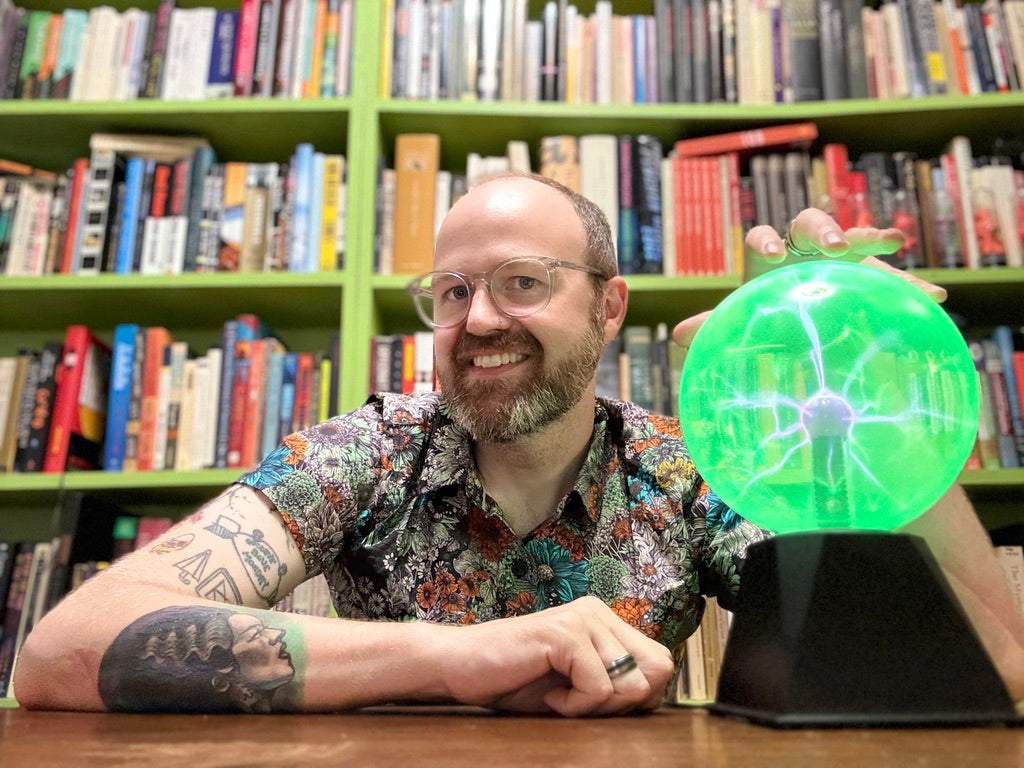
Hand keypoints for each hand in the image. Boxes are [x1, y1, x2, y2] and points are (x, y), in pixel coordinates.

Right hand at [441, 596, 674, 716]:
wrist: (461, 667)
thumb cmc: (515, 679)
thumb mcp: (575, 683)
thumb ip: (614, 681)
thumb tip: (654, 696)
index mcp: (604, 621)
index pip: (661, 661)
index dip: (640, 696)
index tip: (596, 702)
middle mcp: (599, 612)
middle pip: (658, 668)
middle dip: (625, 701)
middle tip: (581, 702)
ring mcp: (583, 619)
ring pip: (632, 683)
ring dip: (597, 706)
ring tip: (561, 697)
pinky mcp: (566, 633)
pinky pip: (600, 688)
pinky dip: (575, 706)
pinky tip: (550, 696)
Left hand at [672, 208, 946, 347]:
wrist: (799, 322)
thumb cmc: (765, 316)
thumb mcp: (744, 321)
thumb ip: (716, 325)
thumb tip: (679, 336)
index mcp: (768, 258)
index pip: (762, 238)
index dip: (766, 242)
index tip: (772, 255)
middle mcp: (803, 249)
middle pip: (810, 224)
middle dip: (824, 230)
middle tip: (837, 246)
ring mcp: (839, 257)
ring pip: (854, 237)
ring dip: (869, 237)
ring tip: (892, 240)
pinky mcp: (869, 273)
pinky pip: (891, 275)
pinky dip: (911, 285)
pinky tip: (935, 296)